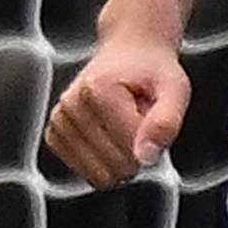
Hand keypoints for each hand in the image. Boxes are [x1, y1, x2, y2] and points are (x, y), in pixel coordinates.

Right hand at [47, 34, 190, 185]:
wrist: (129, 51)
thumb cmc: (153, 72)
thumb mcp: (175, 89)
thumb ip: (166, 123)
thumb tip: (146, 158)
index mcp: (97, 90)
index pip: (132, 152)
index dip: (152, 141)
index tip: (151, 113)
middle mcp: (70, 105)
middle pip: (116, 168)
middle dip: (136, 151)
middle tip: (138, 119)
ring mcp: (58, 121)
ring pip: (100, 176)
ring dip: (119, 155)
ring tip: (123, 124)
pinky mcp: (53, 135)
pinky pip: (85, 173)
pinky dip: (102, 160)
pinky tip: (107, 133)